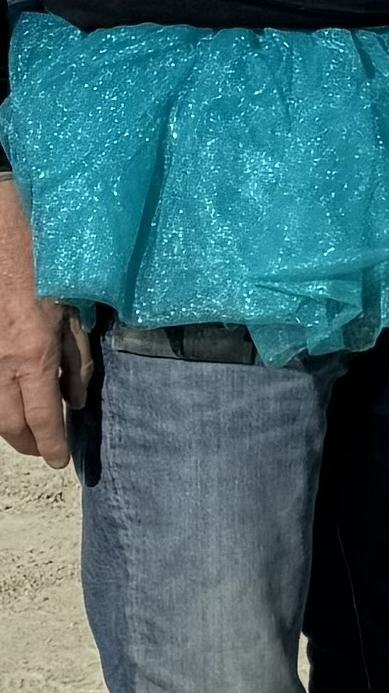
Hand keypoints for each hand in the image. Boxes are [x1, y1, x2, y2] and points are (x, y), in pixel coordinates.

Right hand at [0, 177, 86, 469]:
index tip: (61, 461)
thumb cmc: (49, 265)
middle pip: (9, 423)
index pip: (43, 417)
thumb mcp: (75, 313)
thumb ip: (77, 360)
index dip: (52, 444)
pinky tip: (10, 400)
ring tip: (28, 431)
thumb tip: (76, 400)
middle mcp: (1, 362)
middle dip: (27, 443)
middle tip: (44, 449)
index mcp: (32, 355)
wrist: (5, 231)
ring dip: (8, 425)